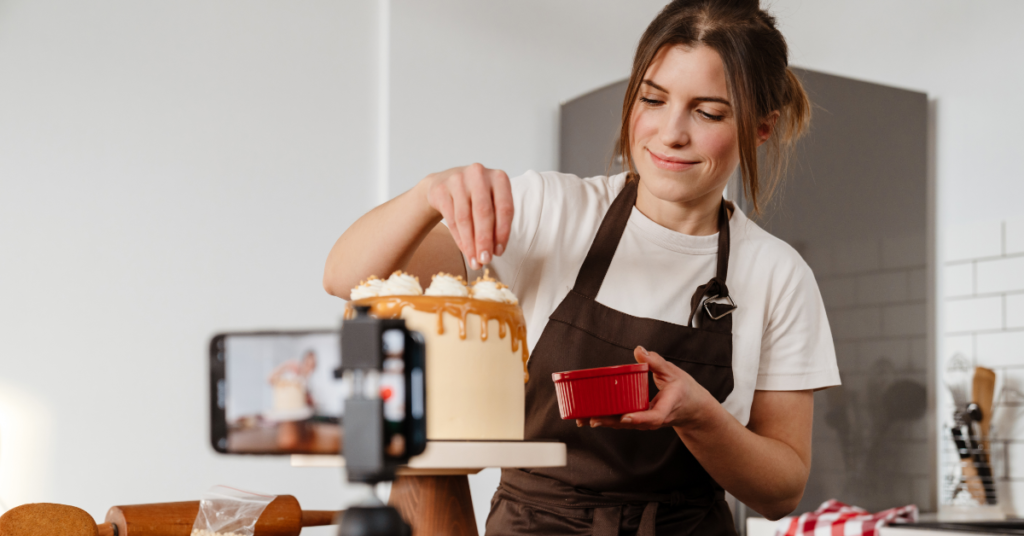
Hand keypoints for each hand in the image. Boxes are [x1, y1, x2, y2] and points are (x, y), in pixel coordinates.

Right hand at [422, 163, 513, 269]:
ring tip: (474, 261)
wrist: (445, 183)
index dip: (503, 232)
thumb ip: (496, 223)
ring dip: (470, 244)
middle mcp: (479, 174)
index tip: (500, 252)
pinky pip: (451, 219)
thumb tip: (494, 252)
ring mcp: (458, 179)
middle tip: (485, 260)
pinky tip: (465, 250)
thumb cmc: (475, 197)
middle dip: (484, 240)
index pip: (505, 208)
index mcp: (499, 177)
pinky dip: (459, 238)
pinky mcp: (441, 189)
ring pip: (465, 218)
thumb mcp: (491, 204)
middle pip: (483, 213)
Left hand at [576, 346, 711, 430]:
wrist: (692, 408)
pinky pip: (623, 422)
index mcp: (667, 407)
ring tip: (585, 419)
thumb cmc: (684, 390)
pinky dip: (608, 420)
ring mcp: (646, 422)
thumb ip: (656, 362)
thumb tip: (640, 350)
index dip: (639, 418)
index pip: (653, 417)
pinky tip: (591, 417)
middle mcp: (655, 419)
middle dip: (612, 422)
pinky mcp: (640, 421)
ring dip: (605, 423)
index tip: (625, 417)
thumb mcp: (674, 372)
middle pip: (632, 424)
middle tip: (592, 419)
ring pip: (625, 425)